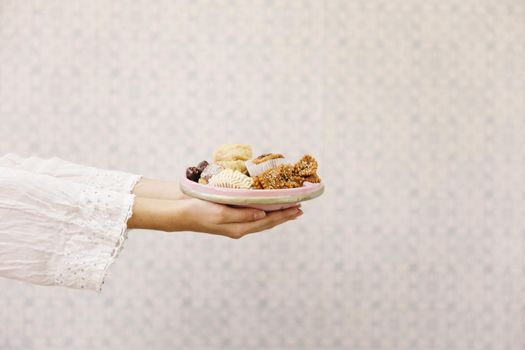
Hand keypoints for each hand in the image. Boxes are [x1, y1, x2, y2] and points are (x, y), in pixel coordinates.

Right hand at [177, 198, 302, 238]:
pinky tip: (267, 207)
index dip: (283, 215)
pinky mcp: (230, 217)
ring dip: (276, 214)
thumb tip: (263, 214)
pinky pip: (252, 215)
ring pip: (261, 219)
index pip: (267, 221)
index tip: (298, 209)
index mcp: (239, 228)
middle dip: (284, 215)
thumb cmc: (199, 211)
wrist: (180, 213)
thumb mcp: (221, 212)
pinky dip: (263, 211)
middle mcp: (239, 228)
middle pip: (267, 222)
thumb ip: (242, 214)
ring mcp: (235, 224)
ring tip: (288, 208)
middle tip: (299, 209)